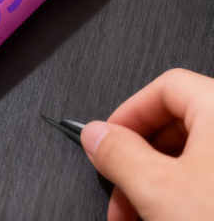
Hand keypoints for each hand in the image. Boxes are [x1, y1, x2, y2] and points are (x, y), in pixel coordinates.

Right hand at [81, 69, 213, 220]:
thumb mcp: (160, 191)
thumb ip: (119, 154)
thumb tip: (97, 134)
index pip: (167, 87)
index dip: (129, 114)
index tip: (108, 142)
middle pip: (180, 126)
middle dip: (141, 162)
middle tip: (121, 193)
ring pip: (198, 160)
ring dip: (160, 186)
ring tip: (140, 219)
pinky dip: (190, 200)